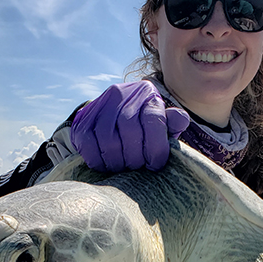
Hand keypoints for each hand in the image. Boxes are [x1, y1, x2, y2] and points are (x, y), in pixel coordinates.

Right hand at [71, 81, 189, 171]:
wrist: (111, 118)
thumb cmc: (144, 127)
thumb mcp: (162, 124)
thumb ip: (172, 123)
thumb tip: (180, 120)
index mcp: (146, 94)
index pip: (153, 121)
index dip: (156, 148)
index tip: (155, 165)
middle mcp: (122, 94)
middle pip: (129, 131)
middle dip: (135, 157)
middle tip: (138, 168)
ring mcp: (99, 106)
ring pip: (108, 140)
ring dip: (117, 162)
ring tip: (123, 168)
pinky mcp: (82, 120)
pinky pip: (89, 145)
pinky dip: (99, 161)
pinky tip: (108, 165)